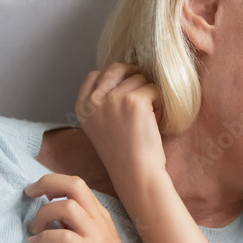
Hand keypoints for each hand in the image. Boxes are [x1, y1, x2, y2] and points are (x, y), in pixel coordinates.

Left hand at [25, 173, 145, 242]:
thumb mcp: (93, 241)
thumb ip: (77, 226)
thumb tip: (53, 216)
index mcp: (99, 215)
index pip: (76, 184)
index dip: (52, 181)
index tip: (35, 192)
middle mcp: (99, 220)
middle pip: (74, 185)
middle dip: (46, 183)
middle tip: (28, 194)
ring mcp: (96, 237)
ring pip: (67, 207)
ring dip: (43, 214)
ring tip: (32, 229)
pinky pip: (63, 236)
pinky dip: (44, 237)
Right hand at [75, 63, 166, 179]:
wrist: (136, 174)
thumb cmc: (124, 153)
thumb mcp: (101, 125)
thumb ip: (102, 103)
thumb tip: (120, 76)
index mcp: (82, 108)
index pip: (95, 75)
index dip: (115, 78)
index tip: (126, 90)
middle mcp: (94, 101)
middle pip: (116, 69)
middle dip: (133, 76)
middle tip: (144, 93)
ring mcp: (113, 99)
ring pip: (138, 78)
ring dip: (148, 93)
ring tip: (148, 116)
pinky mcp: (134, 100)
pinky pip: (153, 88)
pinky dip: (159, 102)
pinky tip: (156, 119)